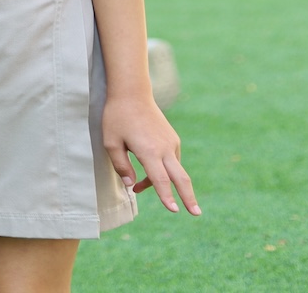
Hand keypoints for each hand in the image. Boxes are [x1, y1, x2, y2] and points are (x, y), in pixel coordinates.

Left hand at [102, 93, 199, 214]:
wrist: (132, 93)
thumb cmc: (117, 118)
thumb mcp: (111, 142)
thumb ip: (120, 166)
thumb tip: (130, 186)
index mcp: (149, 150)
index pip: (160, 180)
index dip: (166, 197)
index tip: (174, 210)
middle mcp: (164, 148)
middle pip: (181, 178)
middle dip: (189, 197)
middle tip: (196, 214)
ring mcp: (171, 143)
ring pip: (174, 171)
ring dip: (162, 184)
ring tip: (139, 187)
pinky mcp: (172, 139)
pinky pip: (171, 161)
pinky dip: (163, 172)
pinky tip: (147, 171)